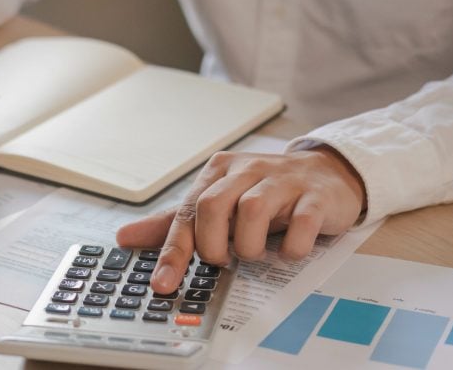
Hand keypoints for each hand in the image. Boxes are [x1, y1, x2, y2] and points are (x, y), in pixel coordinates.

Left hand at [116, 146, 365, 293]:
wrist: (326, 174)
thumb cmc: (265, 192)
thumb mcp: (218, 202)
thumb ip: (175, 223)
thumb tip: (126, 237)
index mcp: (219, 172)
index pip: (187, 212)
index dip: (173, 251)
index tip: (164, 283)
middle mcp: (247, 170)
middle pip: (213, 207)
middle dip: (213, 245)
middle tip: (224, 260)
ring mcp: (283, 180)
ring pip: (252, 211)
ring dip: (249, 246)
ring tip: (256, 252)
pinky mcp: (315, 196)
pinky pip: (300, 223)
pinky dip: (291, 247)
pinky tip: (288, 251)